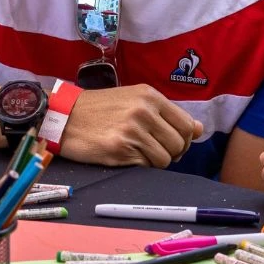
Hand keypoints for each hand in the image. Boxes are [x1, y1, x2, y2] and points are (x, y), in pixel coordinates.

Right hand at [60, 85, 203, 167]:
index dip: (184, 140)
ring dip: (155, 162)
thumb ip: (167, 114)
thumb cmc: (100, 110)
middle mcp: (144, 111)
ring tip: (137, 153)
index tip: (172, 144)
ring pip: (164, 159)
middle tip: (154, 152)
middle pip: (179, 144)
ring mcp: (132, 130)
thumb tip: (199, 129)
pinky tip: (124, 155)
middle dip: (171, 154)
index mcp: (150, 96)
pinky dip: (139, 166)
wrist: (64, 117)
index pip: (187, 125)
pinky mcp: (120, 148)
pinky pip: (145, 166)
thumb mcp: (135, 101)